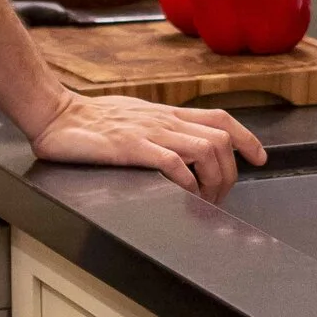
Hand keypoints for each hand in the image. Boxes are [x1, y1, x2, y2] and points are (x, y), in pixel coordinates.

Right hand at [25, 92, 268, 202]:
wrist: (56, 116)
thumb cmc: (91, 121)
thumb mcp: (135, 119)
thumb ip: (159, 129)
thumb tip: (181, 148)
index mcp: (166, 114)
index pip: (220, 119)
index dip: (247, 137)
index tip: (260, 158)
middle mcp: (164, 121)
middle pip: (221, 139)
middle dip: (231, 173)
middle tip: (220, 199)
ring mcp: (149, 133)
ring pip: (205, 149)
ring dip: (214, 180)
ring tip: (203, 202)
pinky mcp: (130, 148)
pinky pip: (172, 163)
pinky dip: (187, 182)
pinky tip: (184, 195)